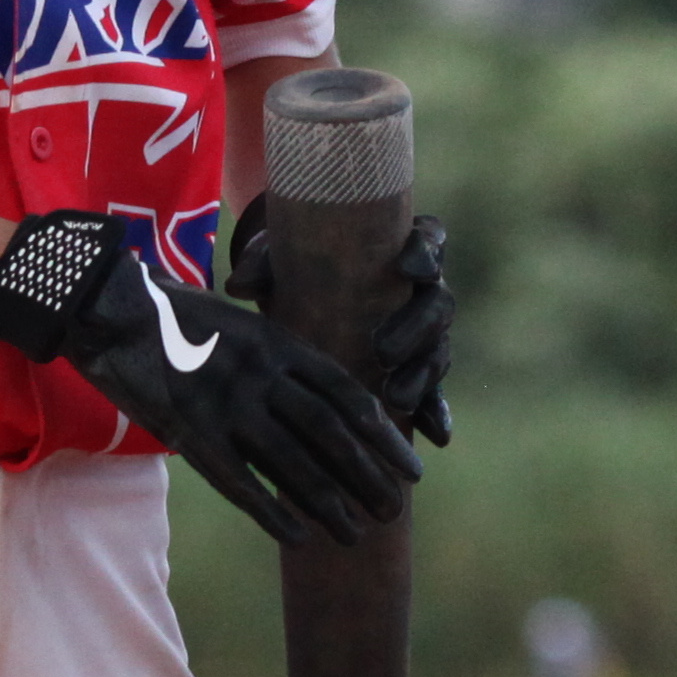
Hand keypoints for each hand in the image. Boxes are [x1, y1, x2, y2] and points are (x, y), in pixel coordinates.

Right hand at [0, 212, 419, 545]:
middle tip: (394, 509)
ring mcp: (224, 403)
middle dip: (368, 475)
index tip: (410, 466)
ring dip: (331, 502)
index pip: (347, 395)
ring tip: (358, 533)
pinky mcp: (188, 431)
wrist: (107, 308)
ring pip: (292, 463)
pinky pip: (240, 482)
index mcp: (278, 343)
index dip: (384, 435)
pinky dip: (273, 512)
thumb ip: (282, 359)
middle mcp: (260, 373)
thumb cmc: (178, 319)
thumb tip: (328, 403)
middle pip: (330, 433)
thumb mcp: (242, 324)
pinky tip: (299, 538)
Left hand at [225, 197, 454, 445]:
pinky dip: (436, 414)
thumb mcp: (275, 260)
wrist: (291, 299)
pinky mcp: (416, 373)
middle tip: (382, 352)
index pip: (430, 239)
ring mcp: (423, 335)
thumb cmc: (291, 267)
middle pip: (438, 304)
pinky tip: (435, 436)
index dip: (425, 252)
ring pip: (438, 351)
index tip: (405, 267)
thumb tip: (238, 286)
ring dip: (422, 377)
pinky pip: (436, 393)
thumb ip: (260, 264)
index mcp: (399, 248)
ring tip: (395, 399)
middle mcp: (421, 291)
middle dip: (416, 329)